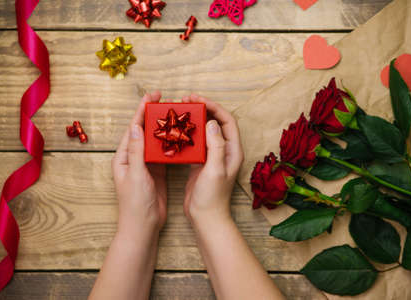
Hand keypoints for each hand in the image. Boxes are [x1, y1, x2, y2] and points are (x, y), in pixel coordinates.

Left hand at [112, 91, 166, 231]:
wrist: (143, 226)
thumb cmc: (134, 203)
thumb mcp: (134, 174)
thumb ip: (136, 150)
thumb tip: (136, 125)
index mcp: (124, 156)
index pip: (134, 128)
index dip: (142, 110)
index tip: (153, 96)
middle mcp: (134, 158)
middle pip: (145, 131)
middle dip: (155, 115)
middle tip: (167, 101)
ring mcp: (147, 165)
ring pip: (156, 141)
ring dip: (165, 127)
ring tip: (175, 114)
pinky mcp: (158, 172)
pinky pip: (165, 153)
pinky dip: (172, 143)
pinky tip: (180, 136)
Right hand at [181, 94, 243, 222]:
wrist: (206, 218)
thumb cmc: (213, 197)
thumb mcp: (215, 170)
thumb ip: (216, 146)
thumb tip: (212, 122)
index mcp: (233, 150)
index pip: (227, 120)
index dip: (214, 106)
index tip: (197, 100)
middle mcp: (225, 151)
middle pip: (216, 122)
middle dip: (203, 109)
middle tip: (186, 101)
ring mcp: (213, 157)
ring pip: (205, 131)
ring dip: (194, 120)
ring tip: (180, 111)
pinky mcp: (201, 163)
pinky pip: (196, 142)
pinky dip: (187, 133)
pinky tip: (176, 130)